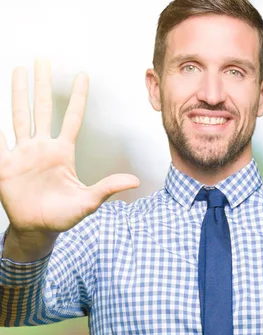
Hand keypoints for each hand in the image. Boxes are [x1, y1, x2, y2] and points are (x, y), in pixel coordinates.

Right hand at [0, 60, 138, 238]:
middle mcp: (42, 147)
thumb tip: (134, 181)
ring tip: (19, 70)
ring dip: (18, 94)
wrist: (38, 229)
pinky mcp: (5, 166)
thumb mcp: (88, 201)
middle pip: (42, 109)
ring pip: (19, 117)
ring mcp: (22, 154)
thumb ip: (108, 188)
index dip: (78, 97)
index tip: (83, 75)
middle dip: (42, 86)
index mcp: (62, 152)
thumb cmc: (64, 215)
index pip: (72, 118)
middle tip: (42, 61)